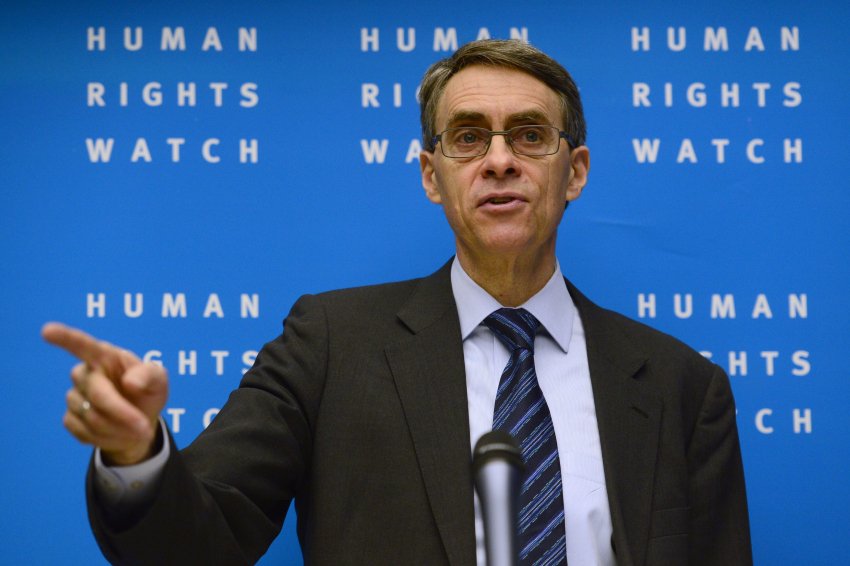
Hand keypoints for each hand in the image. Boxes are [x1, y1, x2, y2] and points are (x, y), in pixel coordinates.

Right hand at [42, 322, 168, 465]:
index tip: (48, 331)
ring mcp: (74, 396)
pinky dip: (107, 438)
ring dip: (119, 429)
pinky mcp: (70, 419)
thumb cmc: (147, 392)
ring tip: (135, 429)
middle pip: (99, 395)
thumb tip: (130, 382)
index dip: (64, 338)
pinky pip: (85, 433)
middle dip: (123, 414)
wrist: (139, 422)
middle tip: (143, 428)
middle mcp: (84, 373)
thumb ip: (150, 375)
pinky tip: (118, 433)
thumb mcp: (158, 380)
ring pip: (93, 418)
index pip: (82, 345)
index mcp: (105, 356)